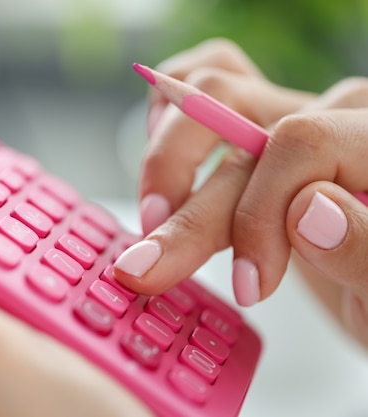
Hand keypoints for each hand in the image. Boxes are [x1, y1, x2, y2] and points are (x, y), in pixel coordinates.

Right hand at [113, 39, 367, 348]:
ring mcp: (290, 110)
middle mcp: (331, 113)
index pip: (301, 144)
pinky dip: (171, 106)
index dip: (260, 215)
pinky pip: (208, 77)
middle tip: (148, 268)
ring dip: (168, 157)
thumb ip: (364, 250)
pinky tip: (161, 157)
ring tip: (155, 218)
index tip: (247, 286)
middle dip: (188, 210)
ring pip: (211, 91)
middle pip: (238, 130)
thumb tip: (308, 210)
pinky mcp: (256, 121)